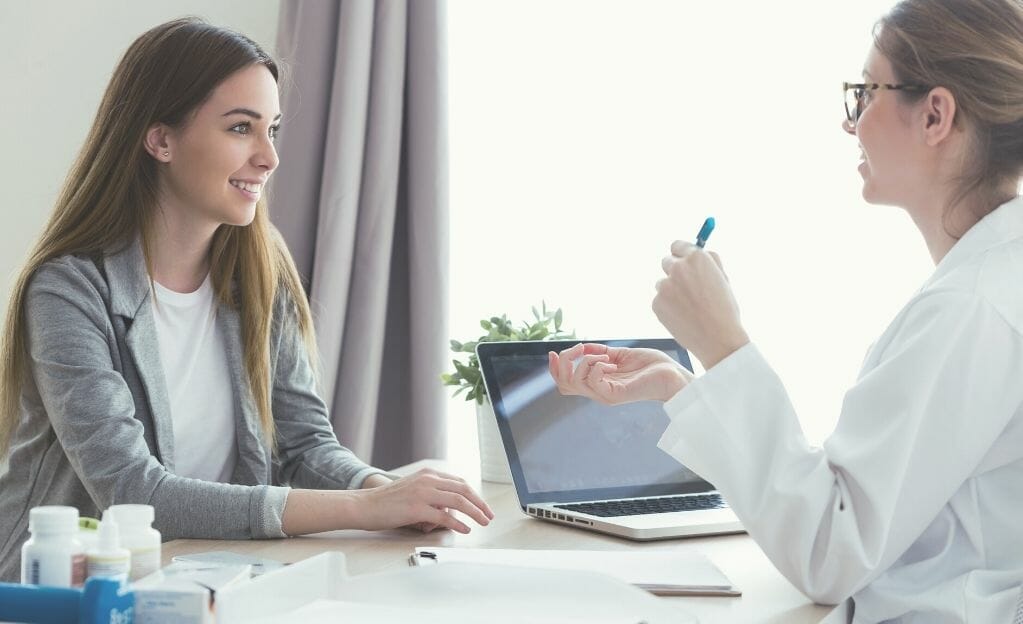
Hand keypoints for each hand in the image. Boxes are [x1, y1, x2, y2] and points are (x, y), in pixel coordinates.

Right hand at [354, 468, 494, 533]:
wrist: (364, 505)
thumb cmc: (387, 501)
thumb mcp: (413, 489)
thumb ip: (432, 494)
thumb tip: (449, 509)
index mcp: (428, 474)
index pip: (459, 482)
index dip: (474, 495)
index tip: (483, 506)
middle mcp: (427, 480)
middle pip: (463, 489)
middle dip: (480, 503)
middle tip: (489, 515)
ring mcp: (422, 493)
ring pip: (458, 501)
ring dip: (474, 512)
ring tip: (482, 522)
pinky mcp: (417, 508)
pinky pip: (444, 516)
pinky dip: (458, 523)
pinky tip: (464, 529)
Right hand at [548, 343, 692, 403]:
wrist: (674, 375)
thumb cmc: (652, 366)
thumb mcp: (620, 355)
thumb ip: (600, 353)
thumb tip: (583, 347)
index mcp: (598, 383)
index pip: (565, 383)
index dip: (555, 368)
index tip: (553, 352)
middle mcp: (598, 391)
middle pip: (563, 383)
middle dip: (563, 362)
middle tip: (579, 349)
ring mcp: (605, 395)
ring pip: (574, 381)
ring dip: (583, 361)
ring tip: (603, 354)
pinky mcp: (615, 395)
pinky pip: (593, 381)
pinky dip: (597, 366)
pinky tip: (612, 362)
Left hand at [653, 242, 748, 368]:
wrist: (718, 339)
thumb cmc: (725, 309)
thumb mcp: (723, 278)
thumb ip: (710, 261)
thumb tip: (698, 250)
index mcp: (697, 258)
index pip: (678, 245)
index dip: (681, 254)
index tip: (681, 260)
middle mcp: (678, 268)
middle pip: (666, 261)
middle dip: (674, 271)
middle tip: (686, 287)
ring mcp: (665, 286)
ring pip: (662, 283)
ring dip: (671, 291)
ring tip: (690, 307)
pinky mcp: (657, 303)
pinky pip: (659, 300)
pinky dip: (667, 307)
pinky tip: (683, 317)